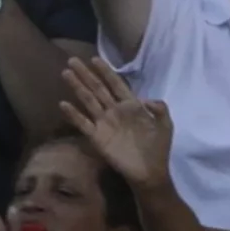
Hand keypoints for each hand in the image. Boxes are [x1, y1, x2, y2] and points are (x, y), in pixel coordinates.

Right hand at [58, 55, 173, 190]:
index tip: (95, 58)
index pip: (116, 84)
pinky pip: (83, 123)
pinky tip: (63, 104)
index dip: (106, 72)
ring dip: (77, 87)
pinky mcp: (97, 137)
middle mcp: (114, 111)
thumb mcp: (165, 124)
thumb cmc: (158, 147)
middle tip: (72, 60)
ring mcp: (104, 123)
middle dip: (86, 74)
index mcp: (132, 106)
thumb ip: (158, 108)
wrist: (150, 171)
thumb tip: (143, 98)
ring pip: (88, 101)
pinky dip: (73, 114)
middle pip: (98, 88)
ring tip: (66, 74)